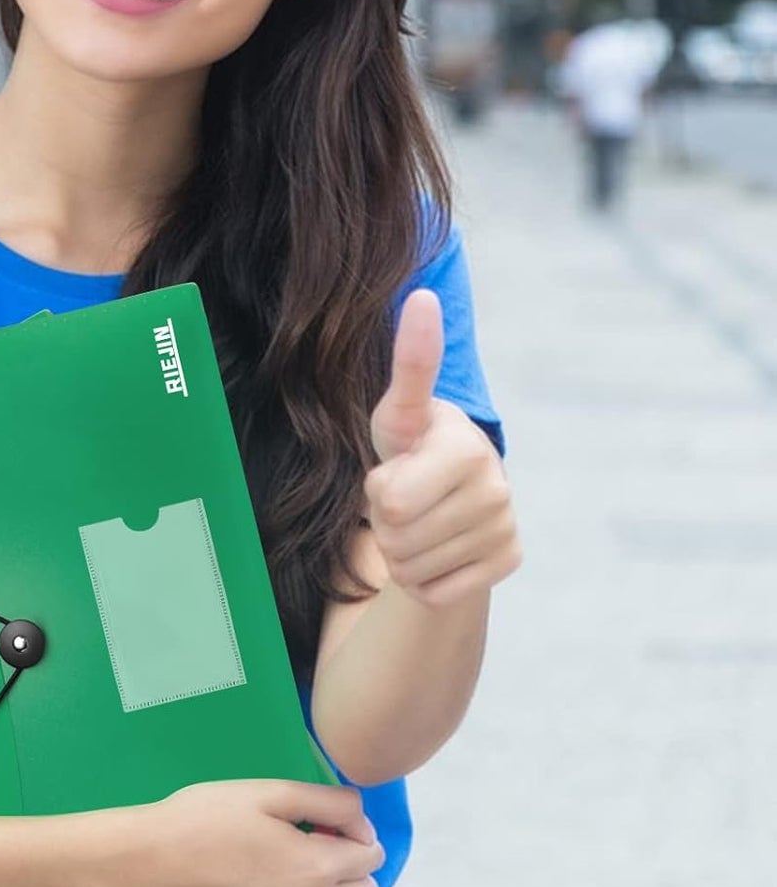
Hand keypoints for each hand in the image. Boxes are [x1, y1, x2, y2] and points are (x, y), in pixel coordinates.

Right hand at [125, 780, 383, 886]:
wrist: (146, 864)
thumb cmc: (204, 817)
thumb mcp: (267, 793)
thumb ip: (326, 802)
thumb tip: (361, 817)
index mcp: (315, 869)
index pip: (372, 856)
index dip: (356, 829)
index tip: (325, 817)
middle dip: (350, 862)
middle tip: (309, 836)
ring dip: (321, 886)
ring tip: (276, 856)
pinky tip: (253, 880)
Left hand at [366, 289, 520, 608]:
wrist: (443, 492)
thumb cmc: (411, 443)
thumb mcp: (398, 410)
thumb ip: (410, 362)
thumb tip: (421, 295)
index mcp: (464, 446)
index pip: (391, 499)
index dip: (378, 491)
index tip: (398, 471)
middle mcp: (495, 485)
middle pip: (397, 536)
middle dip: (384, 521)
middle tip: (400, 497)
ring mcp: (506, 525)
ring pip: (413, 567)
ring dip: (400, 550)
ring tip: (416, 519)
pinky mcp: (509, 560)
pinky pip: (437, 591)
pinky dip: (424, 579)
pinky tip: (436, 548)